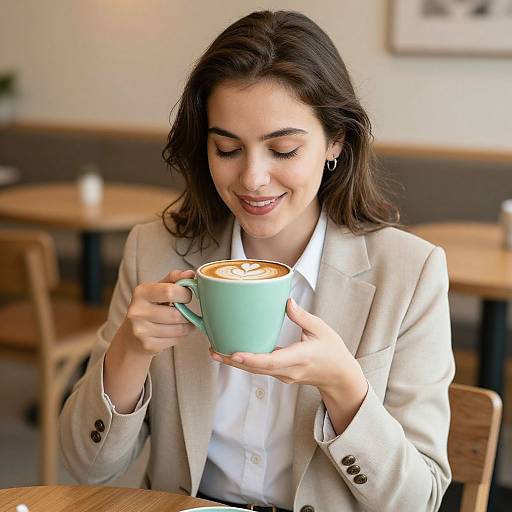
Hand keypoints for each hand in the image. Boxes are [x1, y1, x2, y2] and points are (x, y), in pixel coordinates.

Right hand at [123, 269, 196, 355]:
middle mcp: (137, 311)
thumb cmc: (149, 307)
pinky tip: (176, 332)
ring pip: (178, 329)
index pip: (170, 291)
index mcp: (141, 292)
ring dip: (187, 326)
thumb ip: (174, 279)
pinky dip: (181, 336)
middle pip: (176, 314)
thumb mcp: (157, 288)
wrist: (131, 336)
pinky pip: (175, 340)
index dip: (185, 294)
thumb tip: (191, 274)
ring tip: (185, 322)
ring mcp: (141, 330)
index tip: (186, 296)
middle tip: (187, 312)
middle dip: (187, 314)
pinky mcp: (147, 345)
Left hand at [209, 298, 365, 394]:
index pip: (271, 361)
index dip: (251, 358)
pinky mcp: (280, 375)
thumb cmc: (332, 351)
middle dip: (233, 361)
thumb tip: (286, 301)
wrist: (339, 376)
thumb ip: (302, 316)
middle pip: (256, 369)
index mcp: (300, 357)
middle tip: (212, 350)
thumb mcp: (321, 329)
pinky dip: (245, 362)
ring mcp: (284, 375)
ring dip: (235, 363)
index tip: (234, 353)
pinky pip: (260, 370)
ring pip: (255, 371)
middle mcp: (289, 370)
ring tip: (215, 351)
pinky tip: (231, 353)